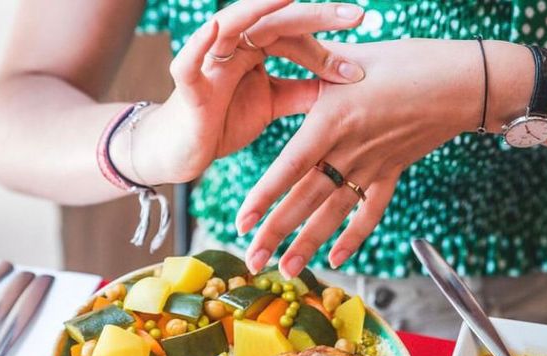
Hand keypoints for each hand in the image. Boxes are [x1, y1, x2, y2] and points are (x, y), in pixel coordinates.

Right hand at [124, 0, 365, 185]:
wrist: (186, 150)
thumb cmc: (225, 120)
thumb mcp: (272, 104)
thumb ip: (301, 92)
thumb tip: (343, 84)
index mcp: (254, 50)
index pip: (295, 38)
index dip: (327, 52)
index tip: (360, 70)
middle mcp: (233, 47)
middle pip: (272, 22)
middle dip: (313, 16)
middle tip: (357, 15)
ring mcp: (208, 63)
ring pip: (231, 26)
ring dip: (260, 9)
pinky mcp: (188, 87)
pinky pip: (188, 63)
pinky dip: (198, 45)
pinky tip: (217, 27)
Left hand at [236, 39, 483, 276]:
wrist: (464, 81)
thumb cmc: (409, 61)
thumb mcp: (354, 56)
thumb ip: (315, 62)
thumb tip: (282, 53)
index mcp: (332, 119)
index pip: (290, 166)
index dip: (264, 197)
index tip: (241, 222)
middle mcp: (348, 149)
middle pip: (306, 199)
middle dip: (276, 233)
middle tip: (252, 261)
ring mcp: (372, 166)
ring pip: (333, 213)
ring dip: (308, 244)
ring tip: (286, 270)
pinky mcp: (392, 172)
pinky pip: (371, 211)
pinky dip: (353, 236)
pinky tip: (336, 257)